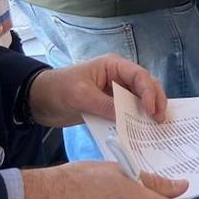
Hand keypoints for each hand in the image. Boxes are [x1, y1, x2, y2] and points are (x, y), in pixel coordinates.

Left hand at [28, 54, 167, 127]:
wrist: (38, 102)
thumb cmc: (57, 89)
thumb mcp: (81, 96)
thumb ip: (105, 105)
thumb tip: (127, 119)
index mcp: (113, 66)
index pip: (139, 76)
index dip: (149, 92)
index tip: (152, 110)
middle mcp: (118, 77)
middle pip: (146, 87)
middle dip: (156, 102)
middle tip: (160, 120)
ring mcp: (115, 93)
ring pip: (140, 101)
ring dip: (148, 112)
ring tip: (155, 127)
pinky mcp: (110, 107)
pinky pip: (128, 113)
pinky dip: (135, 122)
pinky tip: (141, 133)